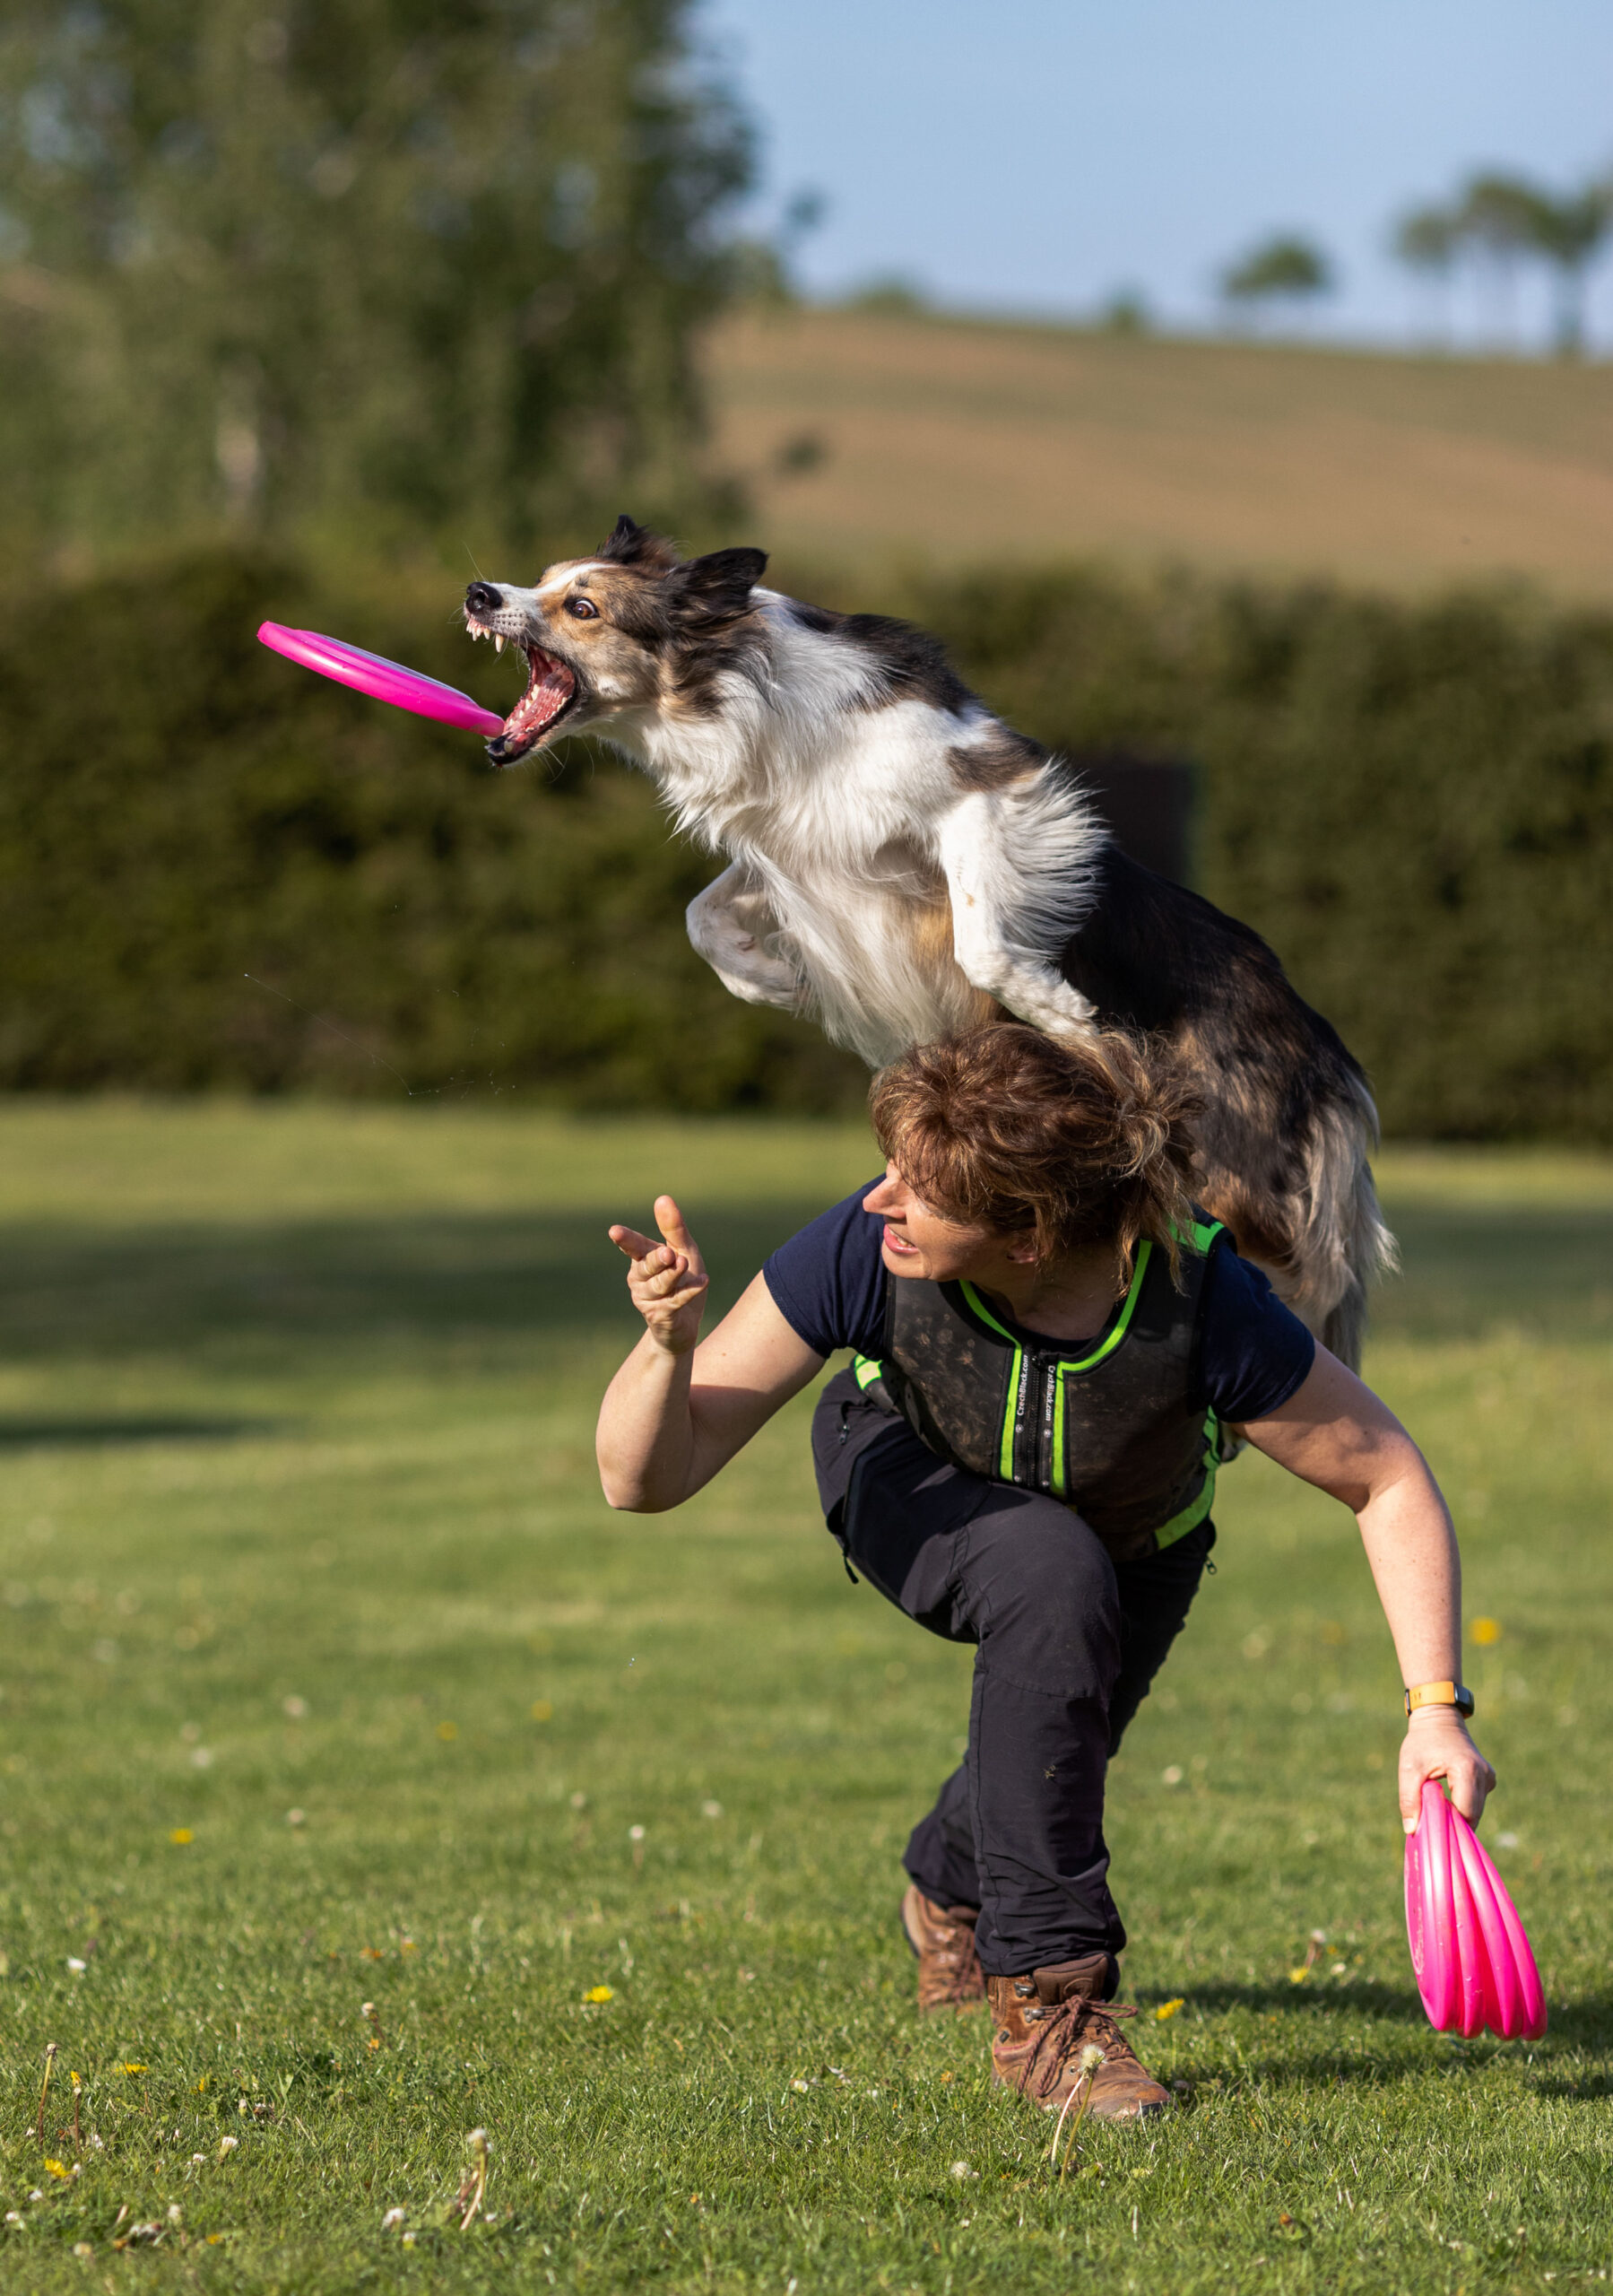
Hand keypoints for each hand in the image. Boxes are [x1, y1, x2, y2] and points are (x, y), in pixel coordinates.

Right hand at [608, 1196, 709, 1356]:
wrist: (685, 1325)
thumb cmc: (683, 1282)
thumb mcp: (684, 1251)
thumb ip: (674, 1228)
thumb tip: (662, 1198)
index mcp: (643, 1260)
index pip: (633, 1247)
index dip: (625, 1240)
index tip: (615, 1231)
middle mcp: (639, 1279)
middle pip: (646, 1265)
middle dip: (657, 1259)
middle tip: (669, 1253)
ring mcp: (647, 1299)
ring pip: (660, 1284)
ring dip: (673, 1275)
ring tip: (685, 1264)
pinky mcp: (661, 1316)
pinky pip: (676, 1301)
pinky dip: (690, 1290)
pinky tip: (704, 1281)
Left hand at [1399, 1709, 1495, 1834]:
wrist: (1439, 1719)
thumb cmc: (1422, 1742)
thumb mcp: (1409, 1769)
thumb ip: (1409, 1799)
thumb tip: (1411, 1831)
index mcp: (1467, 1771)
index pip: (1465, 1814)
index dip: (1451, 1828)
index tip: (1433, 1836)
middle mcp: (1484, 1775)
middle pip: (1473, 1815)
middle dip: (1453, 1826)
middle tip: (1432, 1829)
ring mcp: (1489, 1777)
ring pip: (1475, 1811)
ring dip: (1458, 1817)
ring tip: (1436, 1813)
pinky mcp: (1488, 1779)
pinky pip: (1476, 1802)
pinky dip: (1462, 1807)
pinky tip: (1446, 1804)